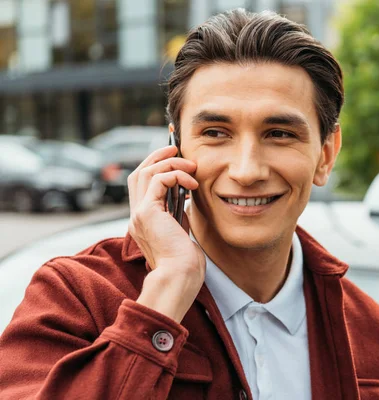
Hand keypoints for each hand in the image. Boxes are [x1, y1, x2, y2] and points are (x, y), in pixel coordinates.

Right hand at [127, 145, 205, 322]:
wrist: (180, 278)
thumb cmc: (185, 263)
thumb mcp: (181, 232)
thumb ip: (177, 214)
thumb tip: (186, 197)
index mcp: (144, 219)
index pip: (143, 185)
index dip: (155, 166)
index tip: (174, 156)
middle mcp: (137, 215)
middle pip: (139, 173)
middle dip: (158, 157)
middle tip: (178, 149)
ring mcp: (139, 213)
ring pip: (145, 172)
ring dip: (170, 163)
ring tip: (191, 165)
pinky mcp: (147, 213)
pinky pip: (158, 180)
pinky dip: (176, 175)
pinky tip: (192, 184)